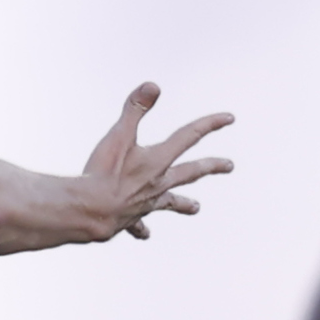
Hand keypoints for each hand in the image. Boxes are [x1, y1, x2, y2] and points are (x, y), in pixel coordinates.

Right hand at [77, 82, 232, 240]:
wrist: (90, 213)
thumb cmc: (102, 174)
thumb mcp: (118, 136)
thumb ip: (135, 110)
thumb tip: (153, 86)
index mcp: (158, 160)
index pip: (189, 136)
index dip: (209, 124)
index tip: (229, 118)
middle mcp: (157, 183)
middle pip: (190, 172)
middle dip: (210, 166)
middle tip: (229, 165)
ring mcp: (146, 203)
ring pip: (170, 201)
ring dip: (183, 203)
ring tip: (196, 207)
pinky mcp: (130, 219)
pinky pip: (138, 224)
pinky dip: (141, 228)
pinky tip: (145, 234)